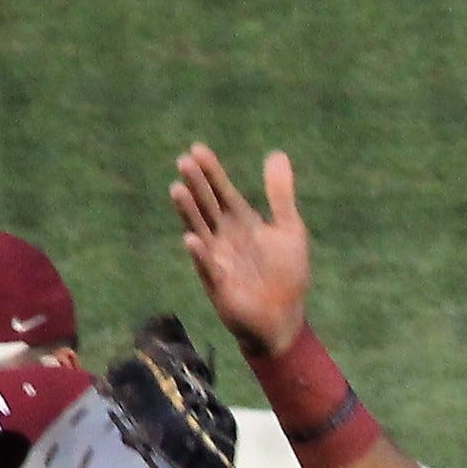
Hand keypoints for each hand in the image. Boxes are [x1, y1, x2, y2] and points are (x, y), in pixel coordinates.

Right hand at [170, 145, 314, 355]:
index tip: (197, 148)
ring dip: (189, 212)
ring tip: (177, 189)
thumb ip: (281, 195)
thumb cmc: (285, 274)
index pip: (223, 192)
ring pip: (200, 231)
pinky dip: (201, 256)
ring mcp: (219, 260)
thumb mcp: (290, 229)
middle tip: (184, 161)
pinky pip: (209, 268)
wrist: (284, 318)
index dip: (211, 172)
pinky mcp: (220, 286)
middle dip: (197, 185)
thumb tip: (276, 153)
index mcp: (242, 223)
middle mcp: (225, 238)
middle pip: (207, 206)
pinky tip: (192, 240)